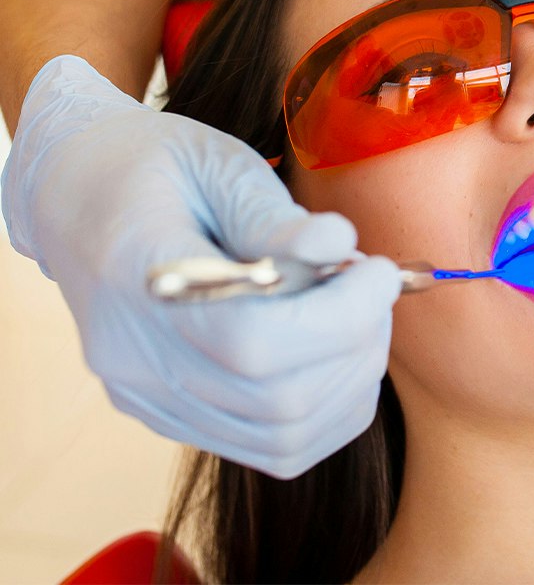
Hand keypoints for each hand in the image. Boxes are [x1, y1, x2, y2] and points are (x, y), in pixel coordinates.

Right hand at [2, 56, 401, 477]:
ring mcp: (151, 399)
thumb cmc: (153, 166)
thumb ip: (274, 215)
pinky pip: (271, 446)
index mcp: (137, 280)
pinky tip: (340, 348)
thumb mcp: (215, 163)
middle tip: (376, 282)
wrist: (79, 195)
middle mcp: (136, 361)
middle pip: (277, 400)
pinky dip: (329, 407)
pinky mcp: (172, 415)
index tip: (379, 270)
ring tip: (360, 311)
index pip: (253, 342)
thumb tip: (340, 245)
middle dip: (358, 342)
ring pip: (284, 439)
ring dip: (352, 378)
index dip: (340, 316)